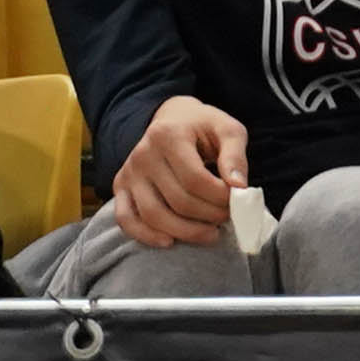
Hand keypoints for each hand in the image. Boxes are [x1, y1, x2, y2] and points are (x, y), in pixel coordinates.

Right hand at [108, 92, 251, 251]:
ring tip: (209, 232)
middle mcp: (143, 154)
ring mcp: (129, 172)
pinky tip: (170, 241)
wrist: (171, 119)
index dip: (220, 198)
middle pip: (178, 201)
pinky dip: (146, 236)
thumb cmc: (202, 127)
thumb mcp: (226, 130)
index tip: (235, 200)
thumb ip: (235, 156)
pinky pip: (126, 219)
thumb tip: (239, 188)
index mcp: (168, 135)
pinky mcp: (120, 187)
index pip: (196, 180)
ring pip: (154, 215)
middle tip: (226, 216)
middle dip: (210, 216)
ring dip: (187, 232)